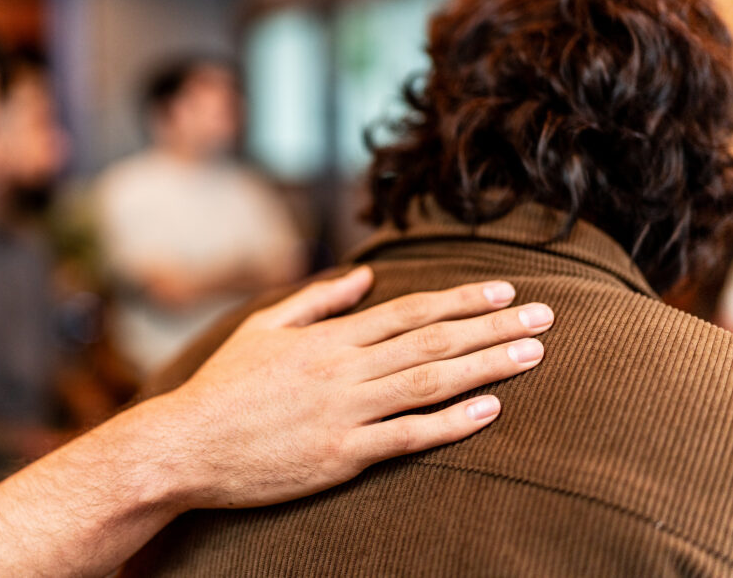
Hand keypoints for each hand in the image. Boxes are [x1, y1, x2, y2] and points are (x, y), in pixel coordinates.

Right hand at [150, 265, 552, 508]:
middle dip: (494, 325)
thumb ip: (317, 302)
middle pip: (433, 341)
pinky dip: (451, 423)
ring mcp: (345, 412)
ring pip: (430, 382)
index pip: (411, 310)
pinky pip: (407, 437)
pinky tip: (490, 410)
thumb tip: (362, 277)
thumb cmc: (223, 386)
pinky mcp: (341, 455)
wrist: (186, 445)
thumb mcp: (263, 328)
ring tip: (533, 353)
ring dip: (487, 366)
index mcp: (329, 337)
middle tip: (546, 315)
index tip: (506, 288)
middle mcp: (344, 368)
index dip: (463, 299)